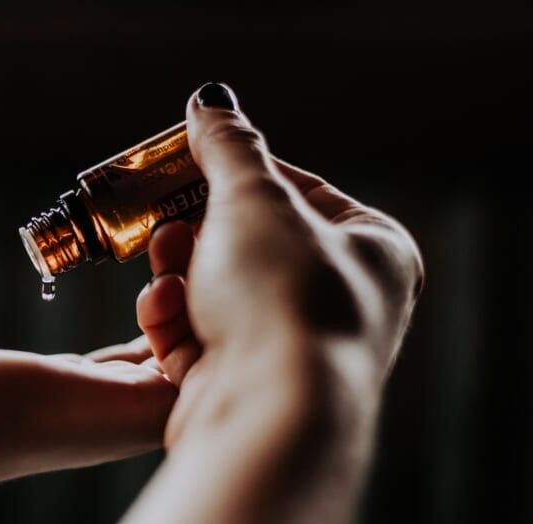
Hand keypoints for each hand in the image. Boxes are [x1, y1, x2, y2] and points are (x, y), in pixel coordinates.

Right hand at [98, 83, 422, 523]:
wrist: (269, 412)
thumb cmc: (282, 298)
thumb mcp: (253, 198)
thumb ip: (229, 147)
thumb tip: (210, 103)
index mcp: (373, 251)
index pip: (299, 190)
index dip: (237, 172)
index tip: (187, 159)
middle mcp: (342, 305)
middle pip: (251, 246)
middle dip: (197, 231)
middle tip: (166, 218)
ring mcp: (291, 351)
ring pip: (218, 294)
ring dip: (180, 275)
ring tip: (162, 263)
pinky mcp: (245, 387)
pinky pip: (201, 341)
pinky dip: (173, 323)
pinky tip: (160, 309)